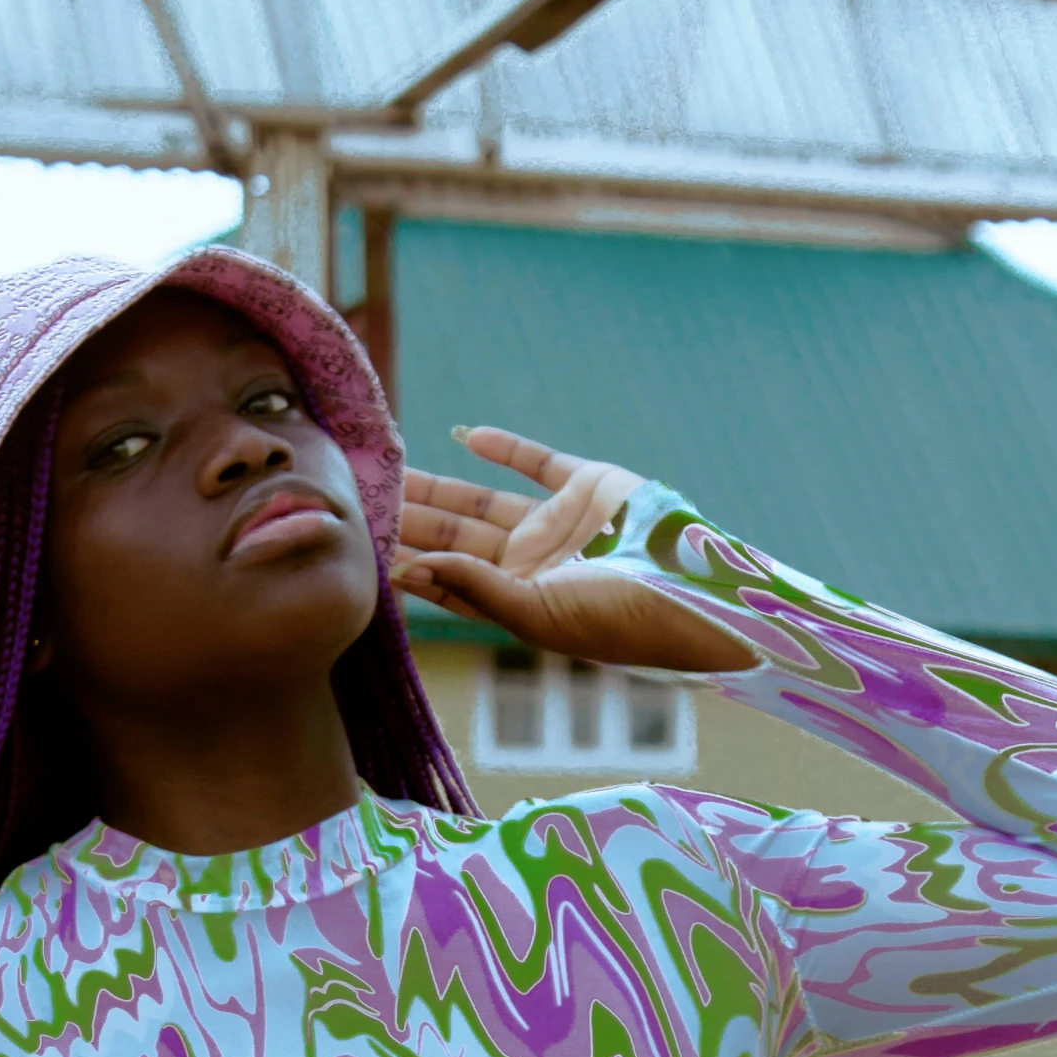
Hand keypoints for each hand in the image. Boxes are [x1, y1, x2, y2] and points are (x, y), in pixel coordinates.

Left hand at [393, 427, 755, 674]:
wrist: (697, 587)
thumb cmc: (619, 620)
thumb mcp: (539, 614)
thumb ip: (475, 589)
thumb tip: (409, 570)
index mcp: (519, 603)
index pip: (448, 580)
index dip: (407, 562)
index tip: (360, 545)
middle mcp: (532, 565)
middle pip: (455, 537)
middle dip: (409, 521)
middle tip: (359, 499)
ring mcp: (558, 523)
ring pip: (482, 500)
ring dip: (438, 486)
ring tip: (390, 472)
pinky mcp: (588, 485)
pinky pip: (537, 461)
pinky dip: (503, 447)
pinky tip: (463, 436)